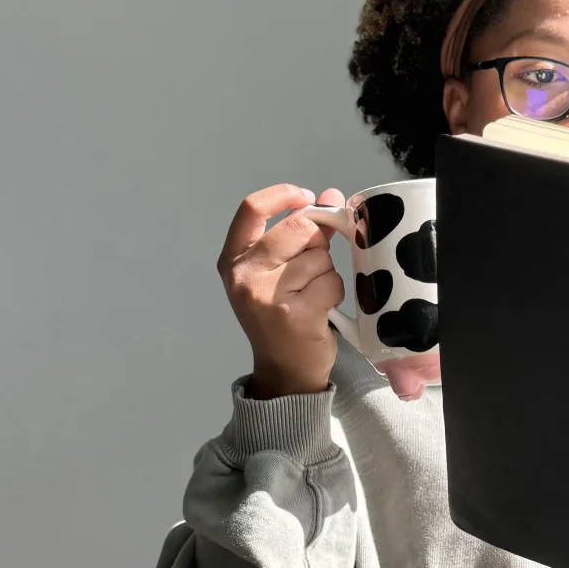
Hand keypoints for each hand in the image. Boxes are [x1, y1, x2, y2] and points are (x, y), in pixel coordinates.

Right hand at [217, 182, 346, 398]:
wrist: (284, 372)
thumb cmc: (280, 316)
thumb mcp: (278, 272)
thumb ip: (299, 233)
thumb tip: (330, 195)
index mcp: (233, 259)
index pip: (251, 208)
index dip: (284, 195)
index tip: (307, 199)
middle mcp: (243, 275)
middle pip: (298, 228)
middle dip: (318, 243)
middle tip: (313, 269)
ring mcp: (267, 296)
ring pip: (320, 258)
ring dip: (327, 274)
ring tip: (313, 296)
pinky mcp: (295, 315)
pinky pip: (332, 283)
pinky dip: (335, 293)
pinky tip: (322, 310)